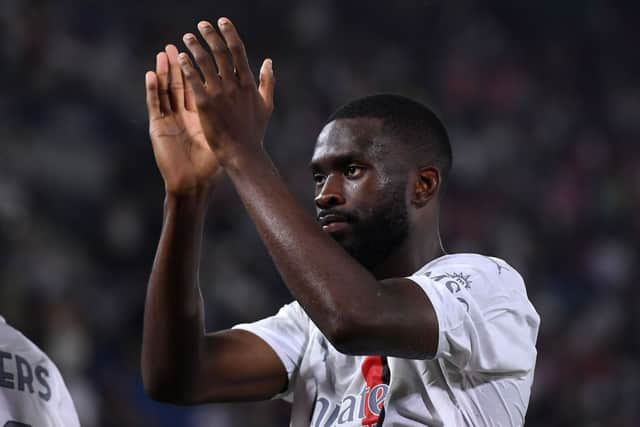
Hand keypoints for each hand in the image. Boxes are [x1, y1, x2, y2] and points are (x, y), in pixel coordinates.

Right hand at [145, 44, 221, 195]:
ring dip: (164, 71)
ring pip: (165, 90)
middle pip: (180, 85)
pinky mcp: (158, 128)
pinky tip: (152, 74)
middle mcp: (182, 115)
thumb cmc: (210, 167)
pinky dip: (152, 89)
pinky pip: (154, 104)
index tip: (203, 51)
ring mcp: (169, 120)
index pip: (198, 87)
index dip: (199, 70)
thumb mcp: (223, 139)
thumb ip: (232, 121)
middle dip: (179, 65)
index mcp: (199, 117)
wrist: (194, 184)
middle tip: (178, 43)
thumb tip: (249, 107)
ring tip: (164, 53)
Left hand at [177, 18, 274, 167]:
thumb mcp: (266, 105)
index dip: (229, 33)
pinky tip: (180, 58)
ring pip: (205, 62)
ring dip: (196, 47)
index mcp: (248, 83)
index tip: (222, 21)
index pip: (238, 51)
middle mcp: (233, 85)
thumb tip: (269, 62)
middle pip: (220, 52)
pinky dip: (187, 67)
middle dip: (210, 35)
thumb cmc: (254, 132)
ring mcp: (219, 93)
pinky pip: (194, 80)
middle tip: (202, 25)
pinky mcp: (206, 104)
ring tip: (187, 38)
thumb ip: (267, 82)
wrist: (242, 153)